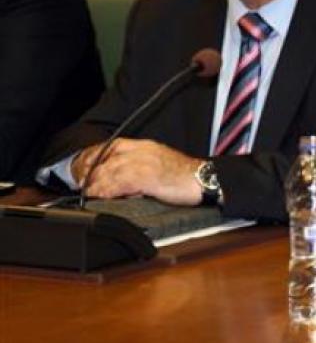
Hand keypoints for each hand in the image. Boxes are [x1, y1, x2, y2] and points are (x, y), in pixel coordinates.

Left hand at [81, 138, 203, 205]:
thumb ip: (140, 165)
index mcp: (145, 146)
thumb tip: (122, 179)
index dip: (94, 157)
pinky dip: (106, 191)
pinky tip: (102, 196)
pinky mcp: (145, 178)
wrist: (204, 179)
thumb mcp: (160, 162)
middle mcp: (141, 151)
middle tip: (83, 184)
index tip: (85, 169)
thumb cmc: (185, 176)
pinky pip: (118, 184)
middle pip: (106, 159)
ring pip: (109, 171)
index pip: (112, 146)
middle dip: (90, 172)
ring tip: (90, 193)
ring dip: (96, 184)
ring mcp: (143, 163)